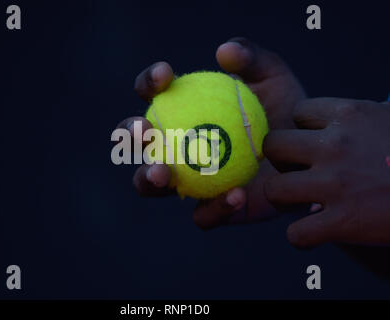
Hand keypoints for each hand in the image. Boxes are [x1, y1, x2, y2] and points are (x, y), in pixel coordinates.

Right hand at [117, 38, 305, 228]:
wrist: (308, 157)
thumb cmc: (284, 112)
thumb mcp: (274, 78)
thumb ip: (251, 58)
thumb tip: (224, 51)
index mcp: (182, 112)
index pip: (153, 94)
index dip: (149, 83)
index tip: (165, 76)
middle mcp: (176, 147)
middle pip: (138, 143)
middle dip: (130, 134)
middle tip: (146, 130)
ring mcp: (189, 181)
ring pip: (151, 185)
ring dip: (148, 178)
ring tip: (163, 171)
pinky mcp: (210, 210)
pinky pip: (202, 215)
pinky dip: (214, 207)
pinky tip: (236, 193)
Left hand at [264, 98, 389, 247]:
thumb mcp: (388, 120)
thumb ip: (356, 119)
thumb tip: (326, 123)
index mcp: (349, 114)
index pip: (298, 113)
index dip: (302, 130)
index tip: (314, 143)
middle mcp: (335, 145)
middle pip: (273, 146)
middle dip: (281, 160)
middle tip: (297, 172)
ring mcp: (336, 184)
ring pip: (274, 190)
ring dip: (283, 199)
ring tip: (300, 204)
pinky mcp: (343, 222)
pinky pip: (296, 233)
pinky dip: (301, 238)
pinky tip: (313, 234)